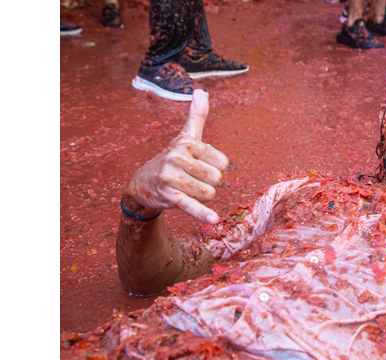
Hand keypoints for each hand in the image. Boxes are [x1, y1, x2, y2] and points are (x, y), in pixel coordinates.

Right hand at [122, 90, 228, 223]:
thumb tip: (201, 91)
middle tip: (191, 180)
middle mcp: (178, 157)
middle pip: (217, 179)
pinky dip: (203, 214)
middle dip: (208, 184)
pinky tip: (213, 220)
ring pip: (209, 193)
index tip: (199, 166)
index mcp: (187, 143)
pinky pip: (192, 206)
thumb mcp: (184, 137)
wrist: (142, 183)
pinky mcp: (169, 197)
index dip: (214, 168)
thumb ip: (197, 116)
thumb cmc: (171, 159)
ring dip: (202, 197)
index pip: (222, 162)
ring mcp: (172, 178)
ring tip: (187, 191)